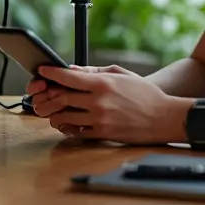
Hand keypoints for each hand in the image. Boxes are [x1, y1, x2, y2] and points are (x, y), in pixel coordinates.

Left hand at [30, 65, 188, 144]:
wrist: (163, 117)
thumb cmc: (144, 93)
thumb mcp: (121, 74)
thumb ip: (94, 72)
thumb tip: (72, 70)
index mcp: (103, 84)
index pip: (68, 78)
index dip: (51, 74)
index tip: (42, 71)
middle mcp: (98, 102)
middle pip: (62, 98)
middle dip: (48, 95)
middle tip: (41, 92)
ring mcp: (99, 120)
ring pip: (64, 117)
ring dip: (54, 113)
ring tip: (52, 109)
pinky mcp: (102, 134)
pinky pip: (76, 131)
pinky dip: (67, 126)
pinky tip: (66, 121)